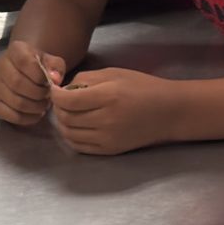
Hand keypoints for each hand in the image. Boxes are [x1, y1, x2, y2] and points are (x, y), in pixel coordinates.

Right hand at [0, 39, 65, 125]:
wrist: (23, 71)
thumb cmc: (39, 66)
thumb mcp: (51, 61)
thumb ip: (56, 67)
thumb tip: (55, 79)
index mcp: (15, 50)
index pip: (25, 62)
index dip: (40, 76)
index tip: (49, 82)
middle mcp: (0, 65)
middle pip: (18, 84)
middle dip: (38, 93)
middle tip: (48, 96)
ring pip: (16, 102)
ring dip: (35, 107)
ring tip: (43, 104)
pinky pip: (11, 116)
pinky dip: (28, 118)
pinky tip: (36, 113)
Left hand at [51, 68, 173, 154]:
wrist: (168, 112)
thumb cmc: (142, 86)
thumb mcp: (114, 73)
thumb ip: (86, 79)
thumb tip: (63, 88)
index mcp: (108, 97)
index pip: (68, 101)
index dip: (55, 94)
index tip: (54, 88)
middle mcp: (106, 120)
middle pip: (66, 118)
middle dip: (58, 108)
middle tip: (62, 99)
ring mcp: (107, 139)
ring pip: (69, 134)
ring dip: (63, 122)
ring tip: (69, 111)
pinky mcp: (109, 151)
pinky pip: (79, 146)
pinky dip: (71, 136)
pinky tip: (76, 125)